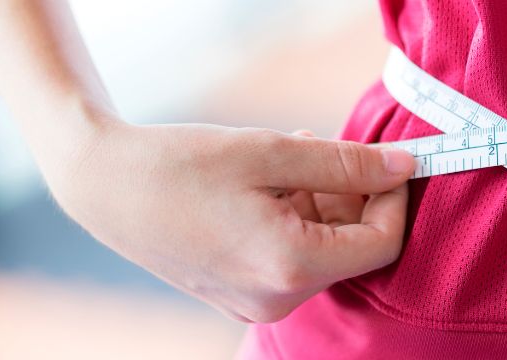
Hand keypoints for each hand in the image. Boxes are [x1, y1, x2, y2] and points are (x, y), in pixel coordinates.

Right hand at [48, 121, 414, 322]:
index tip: (391, 160)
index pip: (382, 243)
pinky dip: (295, 221)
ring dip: (321, 204)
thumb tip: (403, 166)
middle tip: (321, 149)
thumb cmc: (179, 165)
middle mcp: (276, 300)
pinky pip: (292, 260)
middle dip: (351, 197)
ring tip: (286, 160)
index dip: (394, 197)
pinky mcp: (239, 297)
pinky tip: (268, 186)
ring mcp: (255, 304)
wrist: (104, 187)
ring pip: (322, 252)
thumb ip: (346, 164)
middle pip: (351, 249)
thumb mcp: (271, 152)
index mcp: (289, 267)